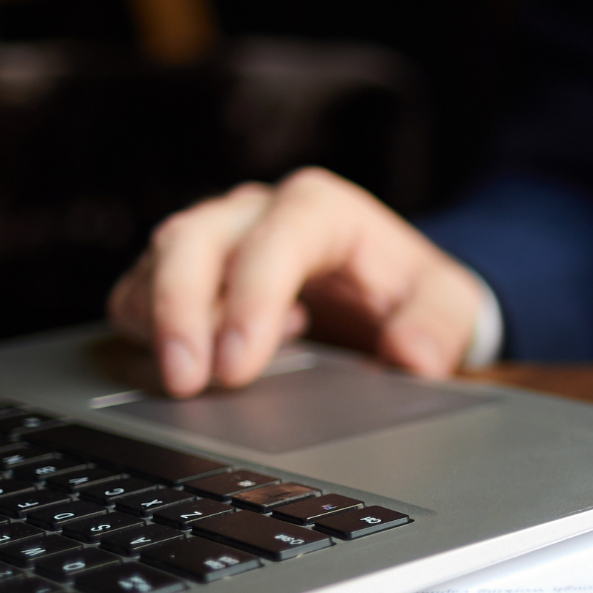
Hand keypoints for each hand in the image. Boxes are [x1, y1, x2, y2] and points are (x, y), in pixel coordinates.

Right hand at [107, 168, 487, 397]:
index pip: (273, 242)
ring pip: (157, 261)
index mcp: (321, 209)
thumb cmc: (411, 289)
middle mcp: (257, 211)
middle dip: (180, 312)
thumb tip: (412, 356)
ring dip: (155, 322)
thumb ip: (438, 326)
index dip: (249, 303)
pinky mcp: (191, 269)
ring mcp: (218, 235)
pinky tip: (189, 365)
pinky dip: (147, 328)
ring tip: (183, 381)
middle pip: (192, 240)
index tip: (238, 367)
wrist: (390, 285)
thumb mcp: (449, 303)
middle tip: (186, 383)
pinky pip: (143, 289)